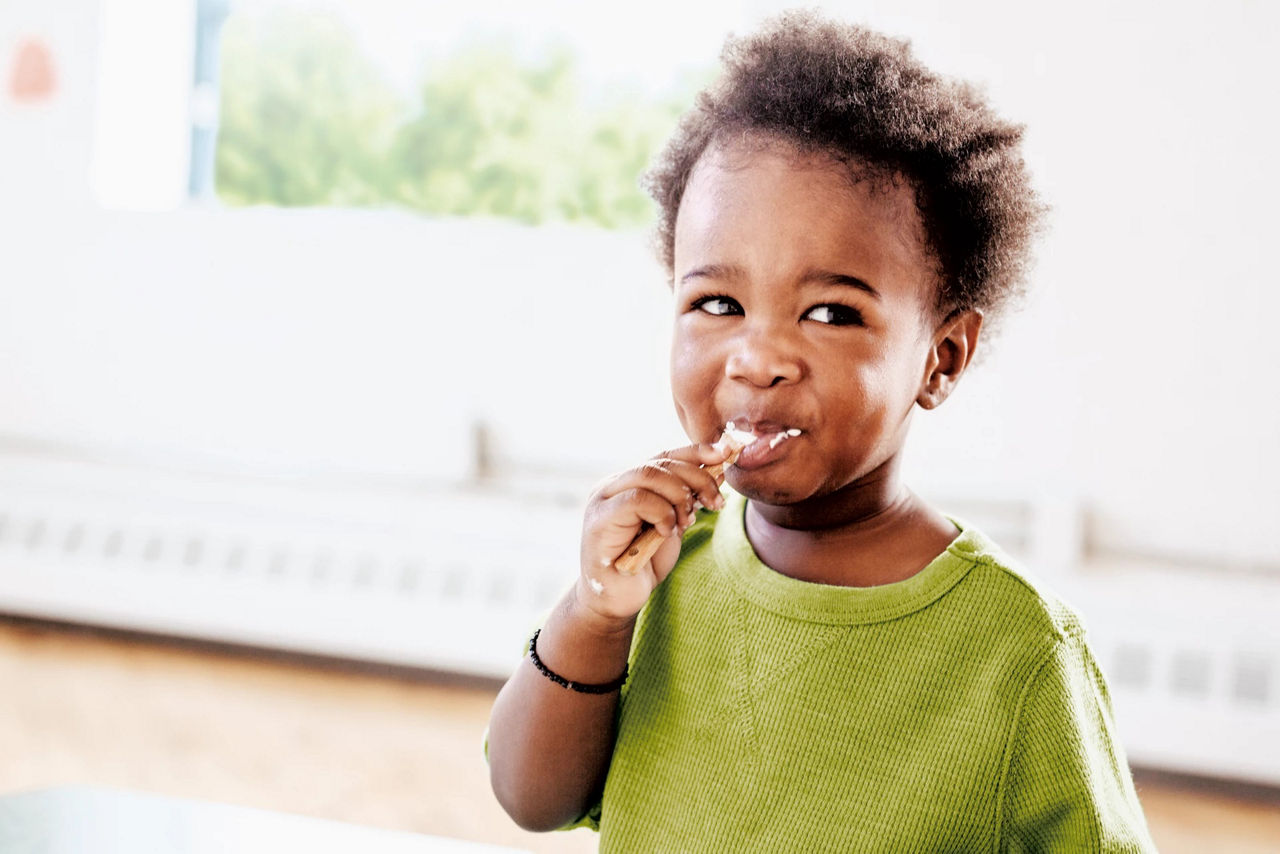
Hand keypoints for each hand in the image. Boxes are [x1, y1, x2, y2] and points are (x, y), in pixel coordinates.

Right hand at [577, 442, 729, 621]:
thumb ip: (686, 498)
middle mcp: (614, 485)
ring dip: (679, 497)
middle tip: (715, 503)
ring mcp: (603, 500)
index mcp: (630, 482)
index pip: (665, 456)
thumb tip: (716, 469)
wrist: (619, 599)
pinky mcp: (599, 520)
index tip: (725, 454)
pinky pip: (637, 499)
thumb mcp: (673, 524)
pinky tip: (667, 531)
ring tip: (687, 521)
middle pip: (661, 463)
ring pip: (649, 475)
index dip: (696, 452)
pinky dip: (661, 513)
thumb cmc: (644, 563)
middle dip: (697, 478)